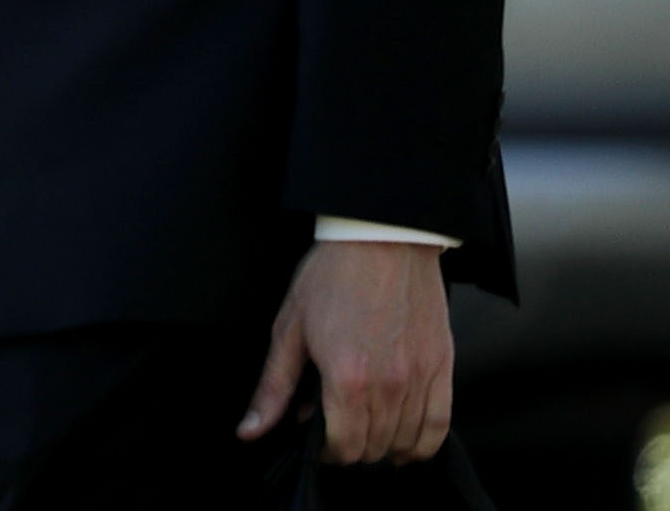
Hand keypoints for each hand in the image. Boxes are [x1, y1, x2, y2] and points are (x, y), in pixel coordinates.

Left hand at [238, 240, 453, 463]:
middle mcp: (389, 385)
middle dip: (352, 448)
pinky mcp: (442, 367)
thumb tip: (250, 429)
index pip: (344, 447)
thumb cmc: (332, 277)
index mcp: (347, 378)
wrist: (380, 241)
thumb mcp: (289, 330)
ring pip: (407, 442)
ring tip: (367, 430)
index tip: (318, 441)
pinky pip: (440, 425)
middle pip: (375, 449)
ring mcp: (420, 378)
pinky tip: (405, 439)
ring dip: (385, 446)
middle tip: (337, 428)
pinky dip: (422, 442)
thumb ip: (273, 388)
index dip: (327, 452)